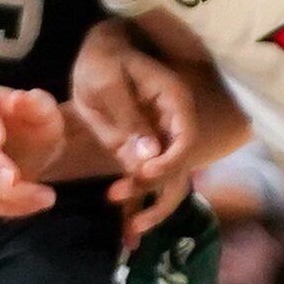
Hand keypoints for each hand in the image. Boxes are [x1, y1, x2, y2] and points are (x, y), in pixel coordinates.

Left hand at [70, 21, 196, 244]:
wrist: (99, 52)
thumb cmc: (103, 59)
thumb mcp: (107, 85)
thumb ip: (128, 120)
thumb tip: (150, 158)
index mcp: (174, 102)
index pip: (185, 140)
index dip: (169, 163)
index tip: (143, 174)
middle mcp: (175, 125)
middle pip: (181, 168)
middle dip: (158, 196)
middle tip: (128, 215)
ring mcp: (163, 140)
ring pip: (169, 181)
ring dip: (151, 206)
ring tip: (129, 232)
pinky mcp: (148, 150)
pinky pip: (150, 179)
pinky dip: (140, 203)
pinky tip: (127, 228)